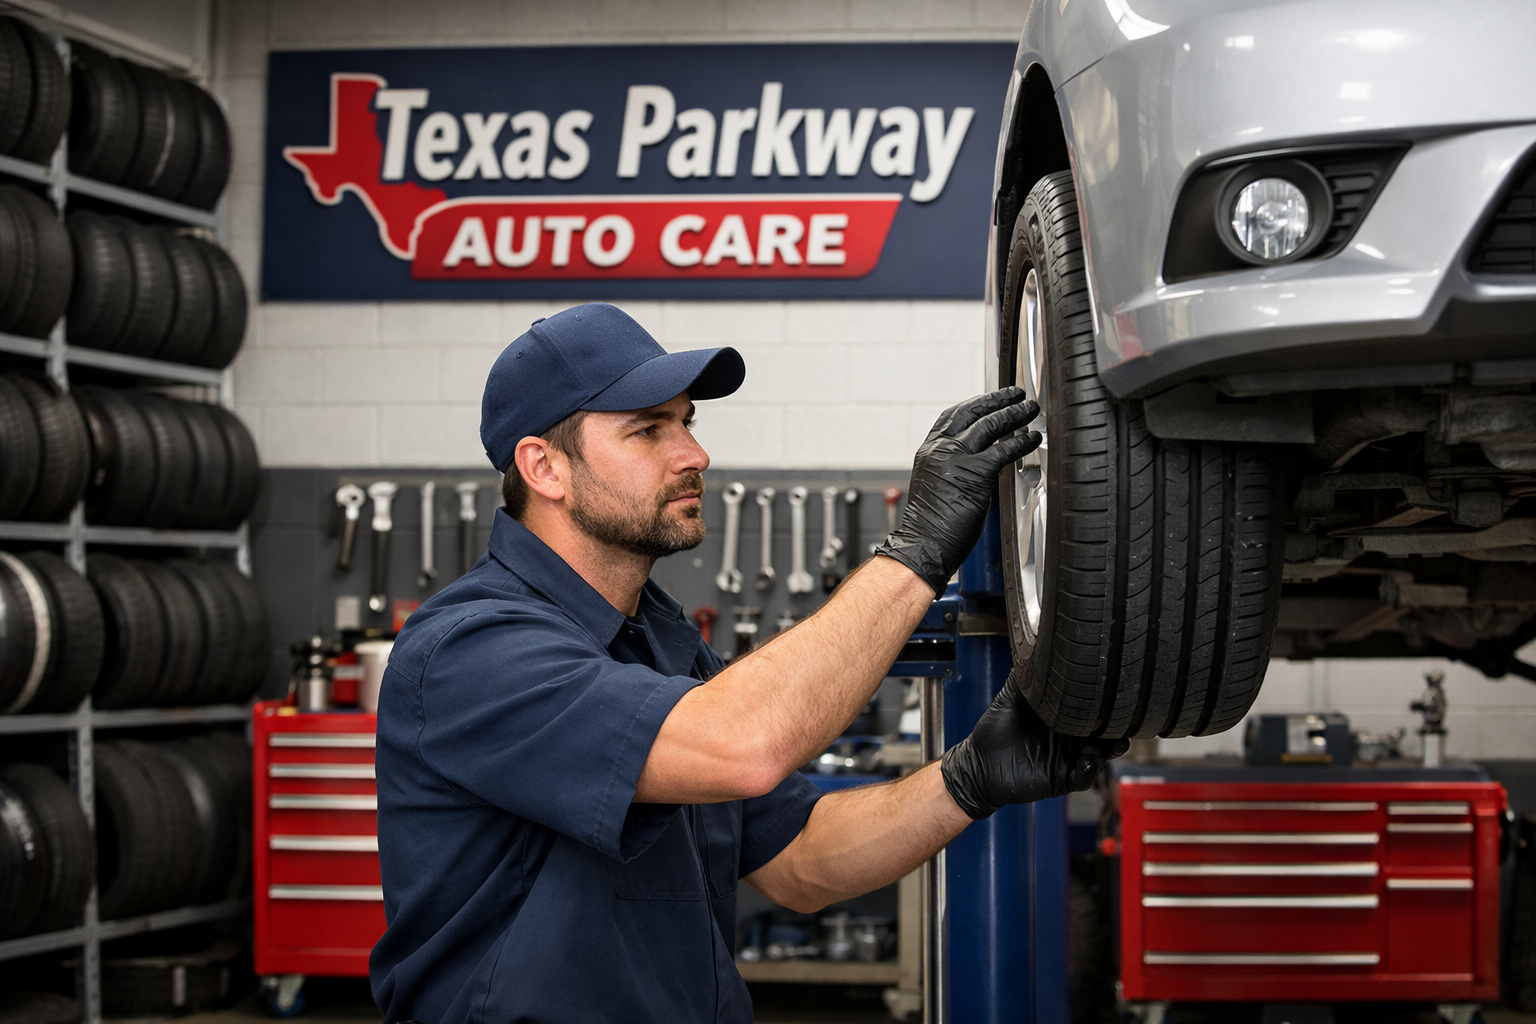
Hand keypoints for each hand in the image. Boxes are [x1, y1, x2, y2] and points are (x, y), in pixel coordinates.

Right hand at [875, 388, 1039, 594]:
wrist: (923, 545)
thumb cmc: (930, 526)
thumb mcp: (936, 485)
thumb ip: (953, 468)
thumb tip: (979, 463)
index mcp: (929, 451)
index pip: (952, 416)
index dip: (974, 403)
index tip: (990, 399)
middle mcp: (940, 449)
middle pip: (972, 412)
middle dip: (997, 399)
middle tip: (1015, 394)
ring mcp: (956, 459)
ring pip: (990, 424)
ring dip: (1014, 414)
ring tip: (1029, 409)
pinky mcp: (974, 473)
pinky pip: (1003, 450)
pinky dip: (1021, 443)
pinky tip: (1032, 439)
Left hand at [940, 671, 1129, 819]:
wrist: (980, 764)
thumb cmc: (995, 731)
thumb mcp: (1009, 698)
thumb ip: (1024, 677)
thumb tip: (1030, 645)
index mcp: (1062, 715)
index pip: (1090, 708)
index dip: (1104, 704)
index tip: (1112, 695)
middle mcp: (1070, 736)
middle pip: (1104, 732)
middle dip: (1114, 728)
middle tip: (1118, 724)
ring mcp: (1069, 757)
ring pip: (1100, 754)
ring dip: (1105, 750)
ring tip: (1102, 745)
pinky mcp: (1063, 778)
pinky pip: (1083, 778)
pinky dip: (1087, 772)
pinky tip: (1084, 764)